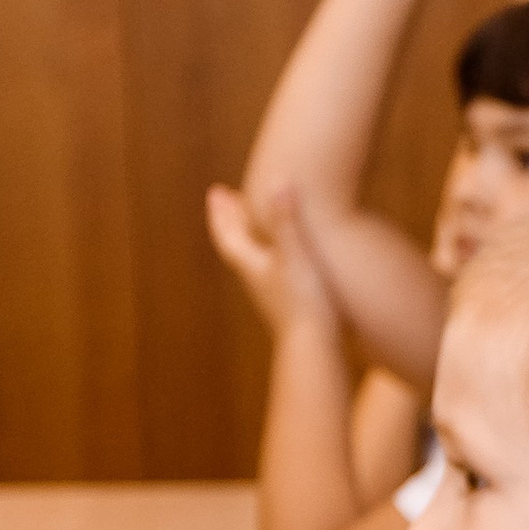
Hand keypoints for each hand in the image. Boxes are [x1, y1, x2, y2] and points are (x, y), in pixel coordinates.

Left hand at [208, 183, 337, 340]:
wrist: (313, 348)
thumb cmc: (304, 302)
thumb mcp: (297, 256)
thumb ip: (287, 221)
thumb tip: (279, 181)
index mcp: (252, 265)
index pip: (229, 234)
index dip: (221, 213)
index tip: (215, 193)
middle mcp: (257, 279)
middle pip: (236, 245)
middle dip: (230, 221)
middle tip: (224, 201)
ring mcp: (271, 295)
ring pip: (253, 260)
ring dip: (249, 238)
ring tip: (252, 225)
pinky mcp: (288, 306)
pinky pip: (272, 273)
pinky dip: (270, 257)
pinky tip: (284, 260)